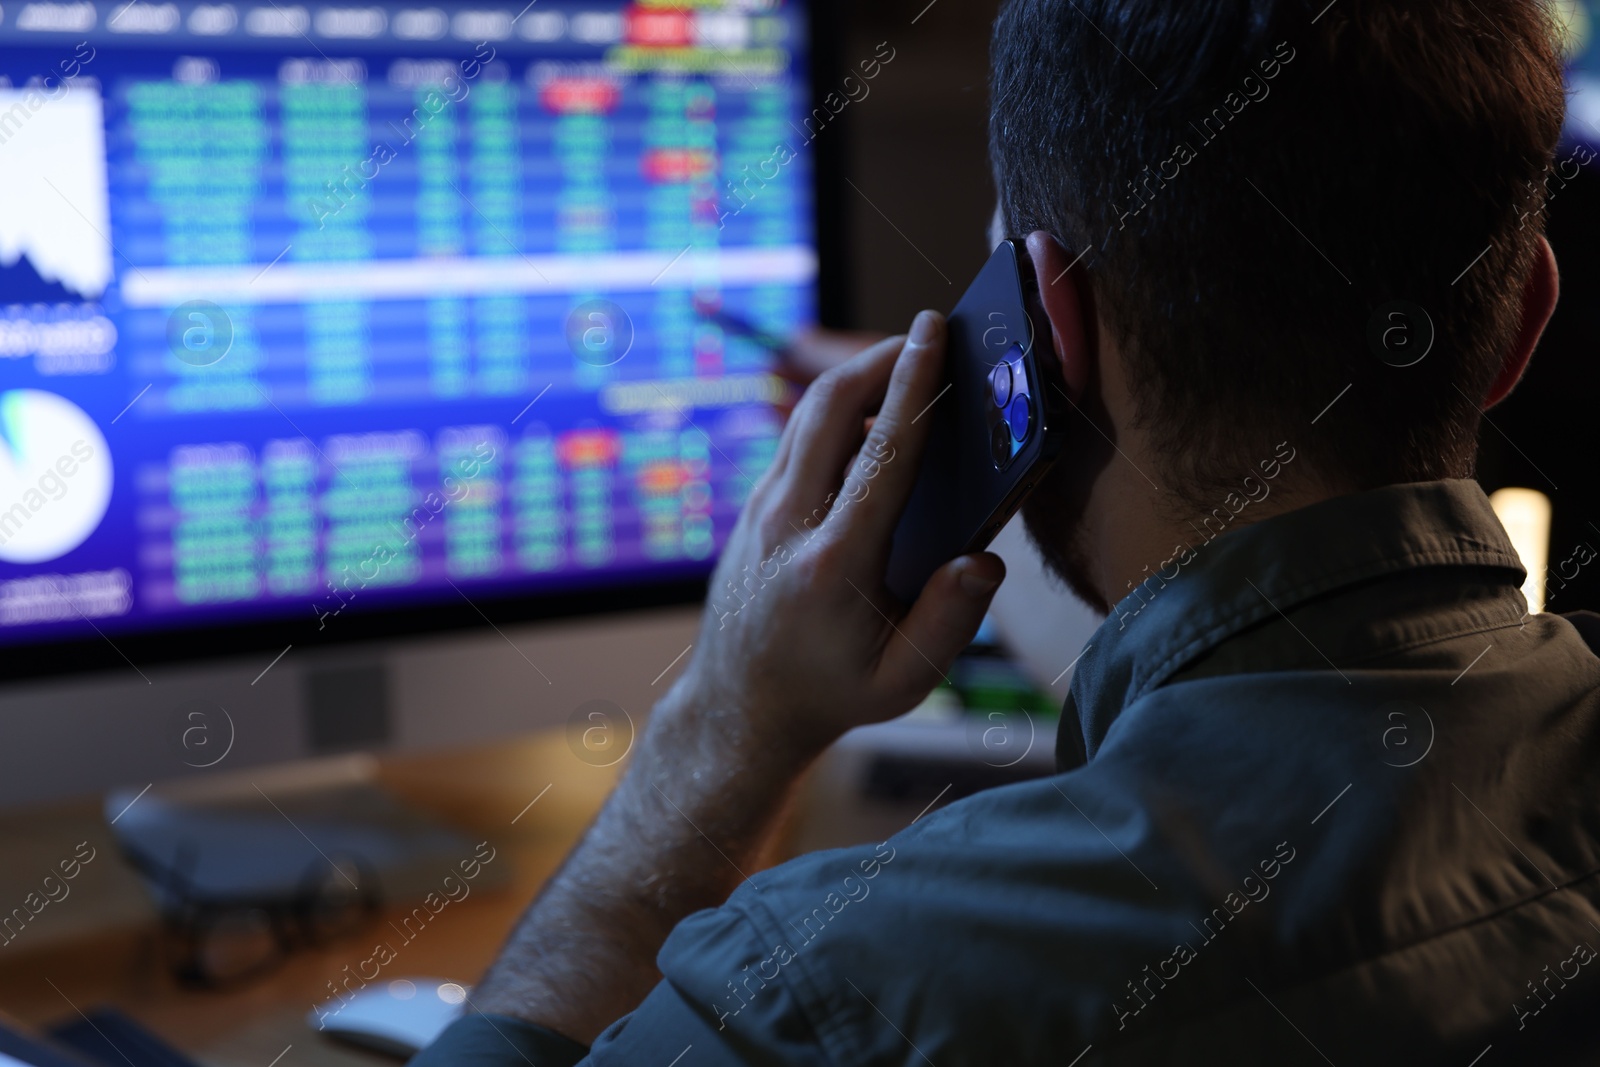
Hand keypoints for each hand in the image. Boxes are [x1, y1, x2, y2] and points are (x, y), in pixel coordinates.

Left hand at [664, 310, 1005, 757]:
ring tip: (904, 366)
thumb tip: (984, 560)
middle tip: (925, 336)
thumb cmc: (830, 693)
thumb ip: (949, 621)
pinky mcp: (754, 508)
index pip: (883, 452)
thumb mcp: (903, 681)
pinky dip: (836, 414)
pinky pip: (797, 441)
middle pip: (830, 407)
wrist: (740, 707)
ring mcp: (763, 510)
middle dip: (879, 357)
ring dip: (855, 379)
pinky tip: (872, 422)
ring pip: (807, 416)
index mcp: (835, 563)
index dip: (913, 385)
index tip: (932, 332)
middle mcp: (789, 523)